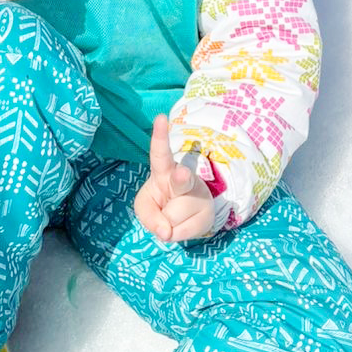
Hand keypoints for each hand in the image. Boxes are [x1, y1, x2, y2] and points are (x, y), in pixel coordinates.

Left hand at [134, 115, 216, 243]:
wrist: (185, 216)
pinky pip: (183, 232)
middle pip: (181, 179)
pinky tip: (181, 224)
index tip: (161, 117)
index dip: (160, 136)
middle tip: (181, 174)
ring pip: (174, 216)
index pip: (160, 152)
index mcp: (163, 169)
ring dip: (167, 223)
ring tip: (172, 215)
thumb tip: (165, 232)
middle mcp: (183, 178)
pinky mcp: (207, 214)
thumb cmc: (160, 203)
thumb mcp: (144, 207)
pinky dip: (176, 234)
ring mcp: (198, 195)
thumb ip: (148, 217)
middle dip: (181, 178)